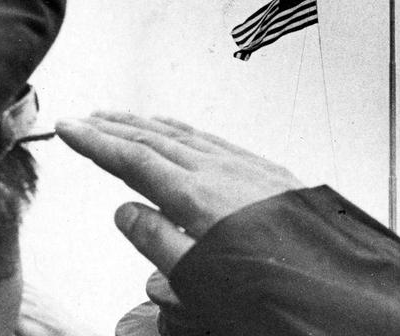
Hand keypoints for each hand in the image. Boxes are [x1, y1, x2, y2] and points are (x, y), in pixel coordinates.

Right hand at [55, 112, 303, 273]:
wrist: (331, 275)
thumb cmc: (272, 281)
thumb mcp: (201, 275)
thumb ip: (158, 240)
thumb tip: (125, 211)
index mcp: (196, 196)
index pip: (133, 160)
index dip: (95, 143)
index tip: (68, 128)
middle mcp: (218, 171)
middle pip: (154, 139)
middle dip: (114, 127)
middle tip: (84, 119)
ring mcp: (243, 166)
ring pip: (184, 134)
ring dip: (146, 124)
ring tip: (120, 118)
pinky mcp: (264, 169)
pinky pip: (212, 138)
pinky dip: (185, 129)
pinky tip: (179, 130)